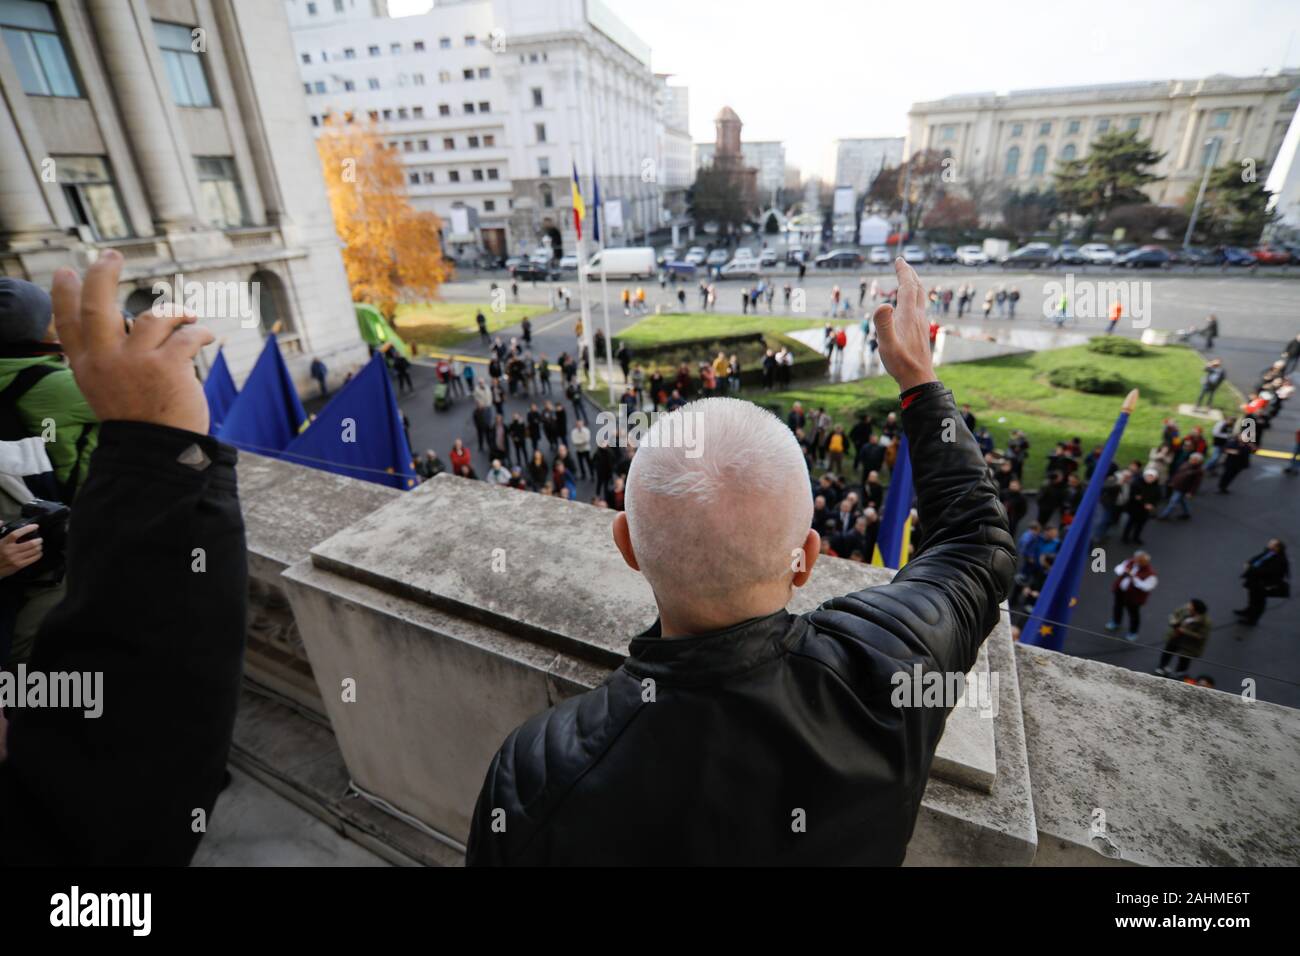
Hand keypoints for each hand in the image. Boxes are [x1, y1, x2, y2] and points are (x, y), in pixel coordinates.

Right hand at [0, 523, 41, 576]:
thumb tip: (2, 521)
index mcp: (3, 543)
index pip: (16, 534)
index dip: (27, 529)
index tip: (35, 526)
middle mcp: (10, 551)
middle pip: (29, 544)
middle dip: (38, 540)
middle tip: (40, 539)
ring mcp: (15, 559)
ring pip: (33, 551)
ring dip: (39, 547)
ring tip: (40, 545)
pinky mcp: (19, 566)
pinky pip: (32, 559)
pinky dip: (38, 555)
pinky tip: (39, 553)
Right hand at [52, 250, 214, 433]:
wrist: (159, 453)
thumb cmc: (140, 421)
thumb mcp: (108, 390)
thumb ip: (111, 358)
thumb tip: (128, 324)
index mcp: (87, 367)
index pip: (67, 323)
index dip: (62, 295)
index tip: (64, 271)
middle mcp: (106, 360)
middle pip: (96, 304)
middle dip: (101, 274)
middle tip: (110, 256)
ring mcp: (135, 361)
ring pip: (153, 316)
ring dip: (176, 312)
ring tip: (189, 316)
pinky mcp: (167, 365)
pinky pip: (186, 333)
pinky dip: (199, 331)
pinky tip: (206, 335)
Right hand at [871, 258, 936, 391]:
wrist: (918, 378)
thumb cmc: (900, 363)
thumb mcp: (887, 344)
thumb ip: (883, 324)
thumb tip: (883, 304)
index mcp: (908, 315)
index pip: (907, 287)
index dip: (903, 272)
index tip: (899, 260)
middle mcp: (917, 316)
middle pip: (917, 288)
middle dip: (910, 274)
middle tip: (903, 264)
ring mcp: (921, 323)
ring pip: (921, 298)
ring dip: (914, 285)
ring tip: (908, 280)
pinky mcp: (921, 331)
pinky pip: (920, 308)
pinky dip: (915, 298)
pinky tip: (911, 305)